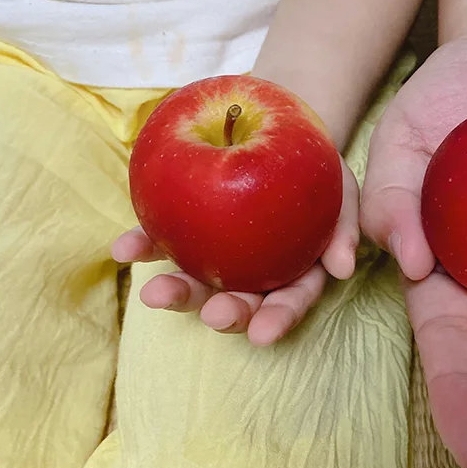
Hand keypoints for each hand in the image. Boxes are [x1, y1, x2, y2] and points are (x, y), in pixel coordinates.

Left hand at [112, 157, 358, 345]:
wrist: (280, 132)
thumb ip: (343, 228)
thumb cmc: (318, 171)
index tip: (263, 335)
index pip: (287, 301)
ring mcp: (214, 253)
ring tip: (153, 295)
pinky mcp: (183, 228)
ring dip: (175, 292)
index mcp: (292, 272)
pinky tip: (122, 249)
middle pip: (238, 300)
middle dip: (224, 313)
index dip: (276, 319)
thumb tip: (342, 269)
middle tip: (212, 315)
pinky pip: (159, 241)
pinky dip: (141, 247)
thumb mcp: (341, 192)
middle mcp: (251, 272)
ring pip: (194, 280)